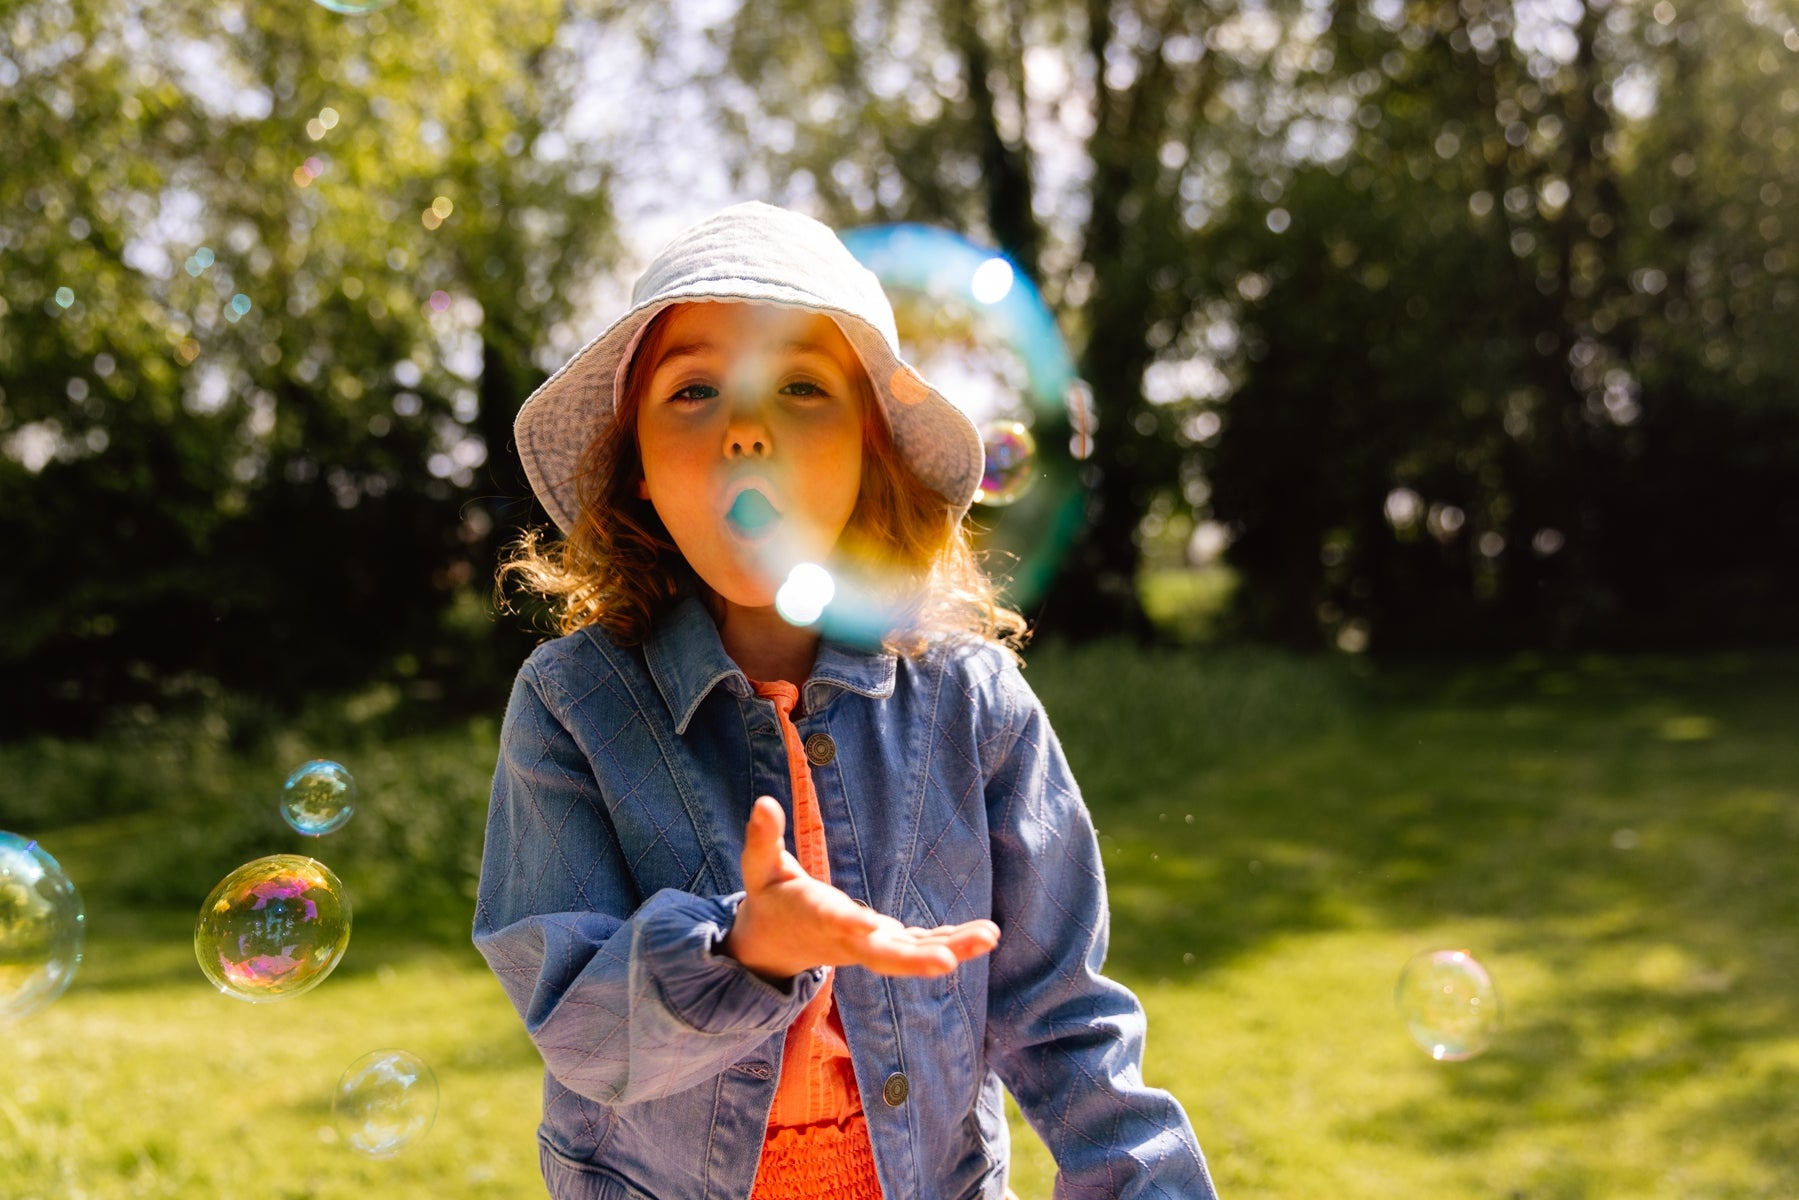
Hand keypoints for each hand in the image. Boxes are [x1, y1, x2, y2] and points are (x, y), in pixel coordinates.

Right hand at [721, 796, 999, 980]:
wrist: (773, 946)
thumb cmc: (769, 898)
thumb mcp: (758, 867)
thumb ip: (762, 838)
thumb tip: (763, 802)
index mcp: (813, 916)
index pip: (832, 921)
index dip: (850, 924)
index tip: (869, 926)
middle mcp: (845, 939)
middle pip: (882, 954)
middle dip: (914, 959)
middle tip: (948, 963)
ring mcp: (867, 947)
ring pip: (910, 953)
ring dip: (950, 946)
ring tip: (989, 937)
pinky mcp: (882, 944)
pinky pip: (917, 945)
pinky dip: (948, 941)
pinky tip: (980, 936)